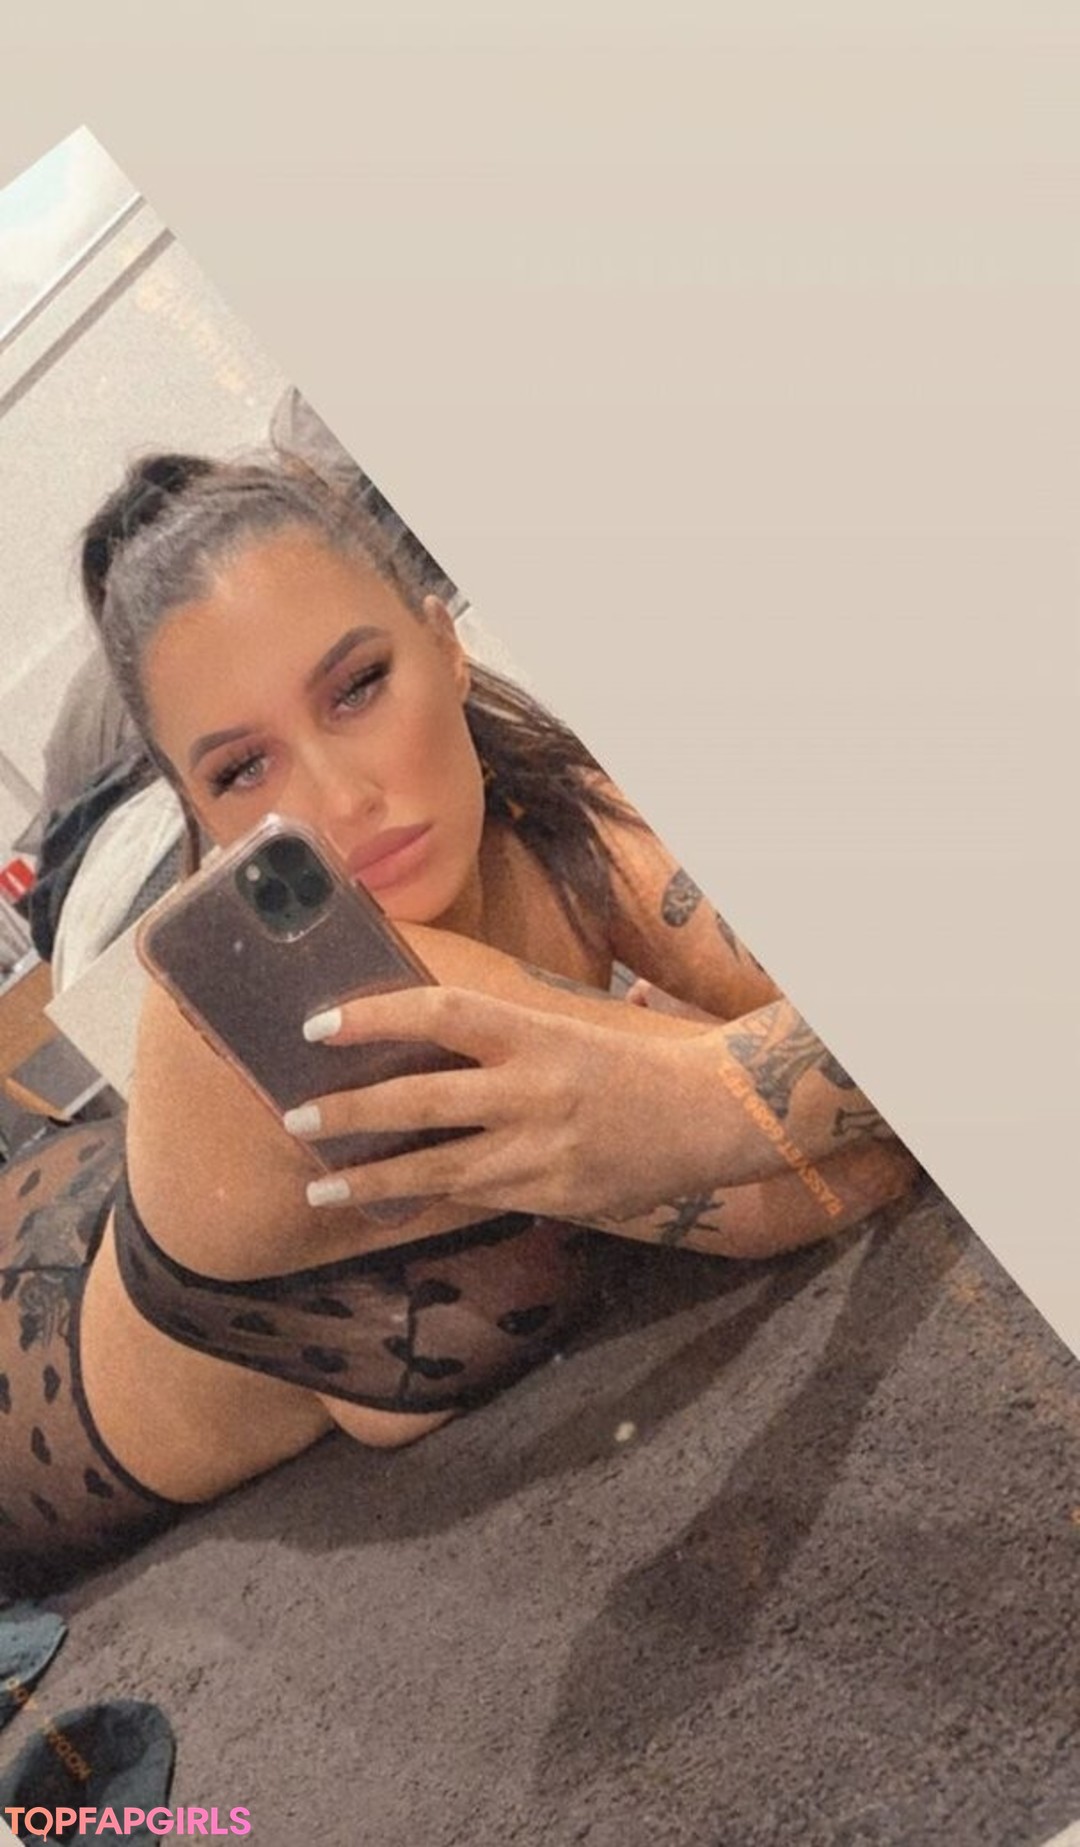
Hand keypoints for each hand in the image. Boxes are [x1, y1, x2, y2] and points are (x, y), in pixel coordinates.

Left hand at [285, 984, 721, 1223]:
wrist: (713, 1115)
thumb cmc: (631, 1064)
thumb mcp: (565, 1031)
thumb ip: (500, 1042)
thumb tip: (419, 1040)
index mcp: (535, 1034)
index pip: (439, 1013)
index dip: (374, 1016)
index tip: (319, 1025)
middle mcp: (532, 1090)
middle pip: (421, 1098)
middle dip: (351, 1111)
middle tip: (296, 1118)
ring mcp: (540, 1150)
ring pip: (436, 1167)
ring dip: (372, 1179)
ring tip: (320, 1188)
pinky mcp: (551, 1195)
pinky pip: (474, 1196)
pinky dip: (429, 1196)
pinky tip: (392, 1200)